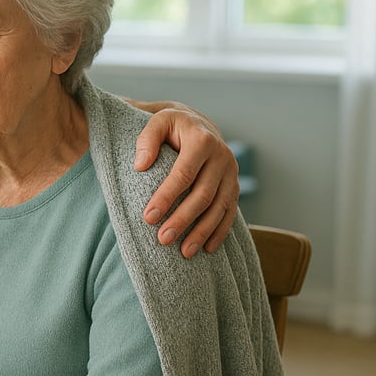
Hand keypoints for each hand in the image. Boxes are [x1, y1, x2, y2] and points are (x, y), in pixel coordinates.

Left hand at [132, 102, 239, 257]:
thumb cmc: (171, 126)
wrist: (198, 124)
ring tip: (184, 252)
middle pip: (203, 194)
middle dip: (183, 219)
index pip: (183, 173)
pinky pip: (230, 211)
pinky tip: (208, 249)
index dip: (166, 197)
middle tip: (163, 239)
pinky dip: (220, 231)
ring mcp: (231, 173)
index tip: (148, 217)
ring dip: (203, 231)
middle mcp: (222, 157)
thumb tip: (141, 165)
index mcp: (202, 140)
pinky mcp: (235, 185)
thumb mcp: (157, 122)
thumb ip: (147, 140)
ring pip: (220, 207)